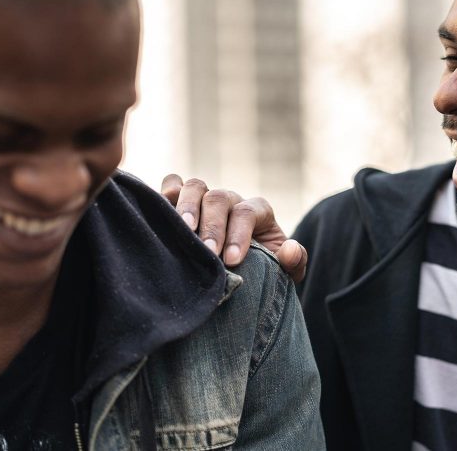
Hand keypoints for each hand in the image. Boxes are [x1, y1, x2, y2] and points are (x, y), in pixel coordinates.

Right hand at [161, 174, 307, 281]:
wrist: (242, 272)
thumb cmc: (262, 271)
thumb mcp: (284, 272)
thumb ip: (294, 261)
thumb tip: (289, 250)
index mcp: (258, 212)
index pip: (248, 212)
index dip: (240, 233)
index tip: (233, 260)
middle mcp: (231, 200)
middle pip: (220, 198)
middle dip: (214, 225)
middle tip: (208, 253)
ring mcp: (206, 198)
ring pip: (196, 186)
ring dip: (187, 207)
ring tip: (184, 232)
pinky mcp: (182, 202)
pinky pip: (173, 184)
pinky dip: (167, 190)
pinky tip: (161, 207)